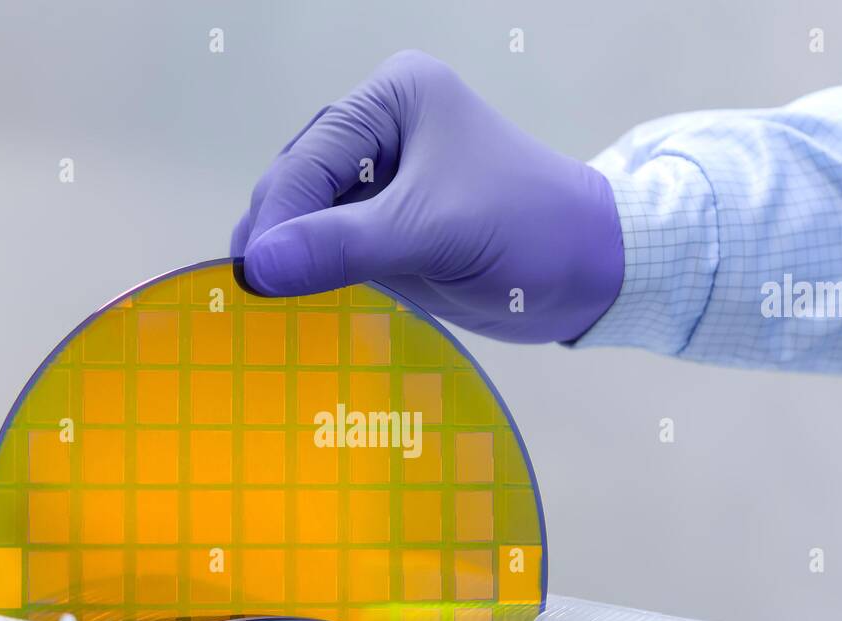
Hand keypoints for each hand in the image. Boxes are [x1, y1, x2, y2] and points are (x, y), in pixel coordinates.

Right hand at [231, 50, 623, 343]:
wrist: (592, 272)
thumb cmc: (528, 230)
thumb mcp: (432, 232)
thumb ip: (343, 246)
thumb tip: (257, 267)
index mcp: (393, 99)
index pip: (311, 159)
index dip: (279, 217)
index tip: (254, 276)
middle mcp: (380, 129)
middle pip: (298, 182)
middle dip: (276, 234)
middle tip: (250, 293)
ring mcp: (381, 180)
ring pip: (306, 217)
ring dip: (287, 256)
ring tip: (264, 300)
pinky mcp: (386, 226)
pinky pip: (330, 247)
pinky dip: (310, 274)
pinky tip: (291, 301)